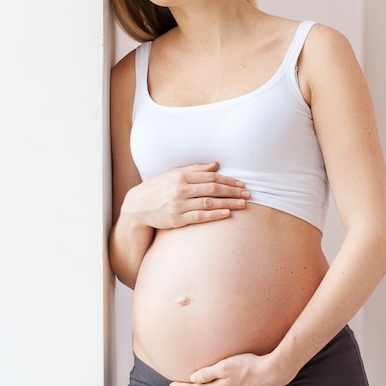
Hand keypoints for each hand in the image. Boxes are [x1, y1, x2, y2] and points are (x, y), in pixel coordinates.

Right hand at [121, 162, 249, 229]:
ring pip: (209, 203)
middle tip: (248, 194)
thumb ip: (194, 169)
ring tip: (243, 204)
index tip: (241, 183)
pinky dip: (215, 215)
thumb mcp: (173, 174)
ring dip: (229, 203)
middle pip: (213, 188)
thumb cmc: (158, 188)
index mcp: (181, 176)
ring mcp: (179, 204)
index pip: (210, 177)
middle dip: (233, 191)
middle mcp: (180, 189)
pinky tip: (227, 214)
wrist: (137, 206)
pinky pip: (200, 217)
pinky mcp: (177, 219)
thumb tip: (215, 165)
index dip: (228, 180)